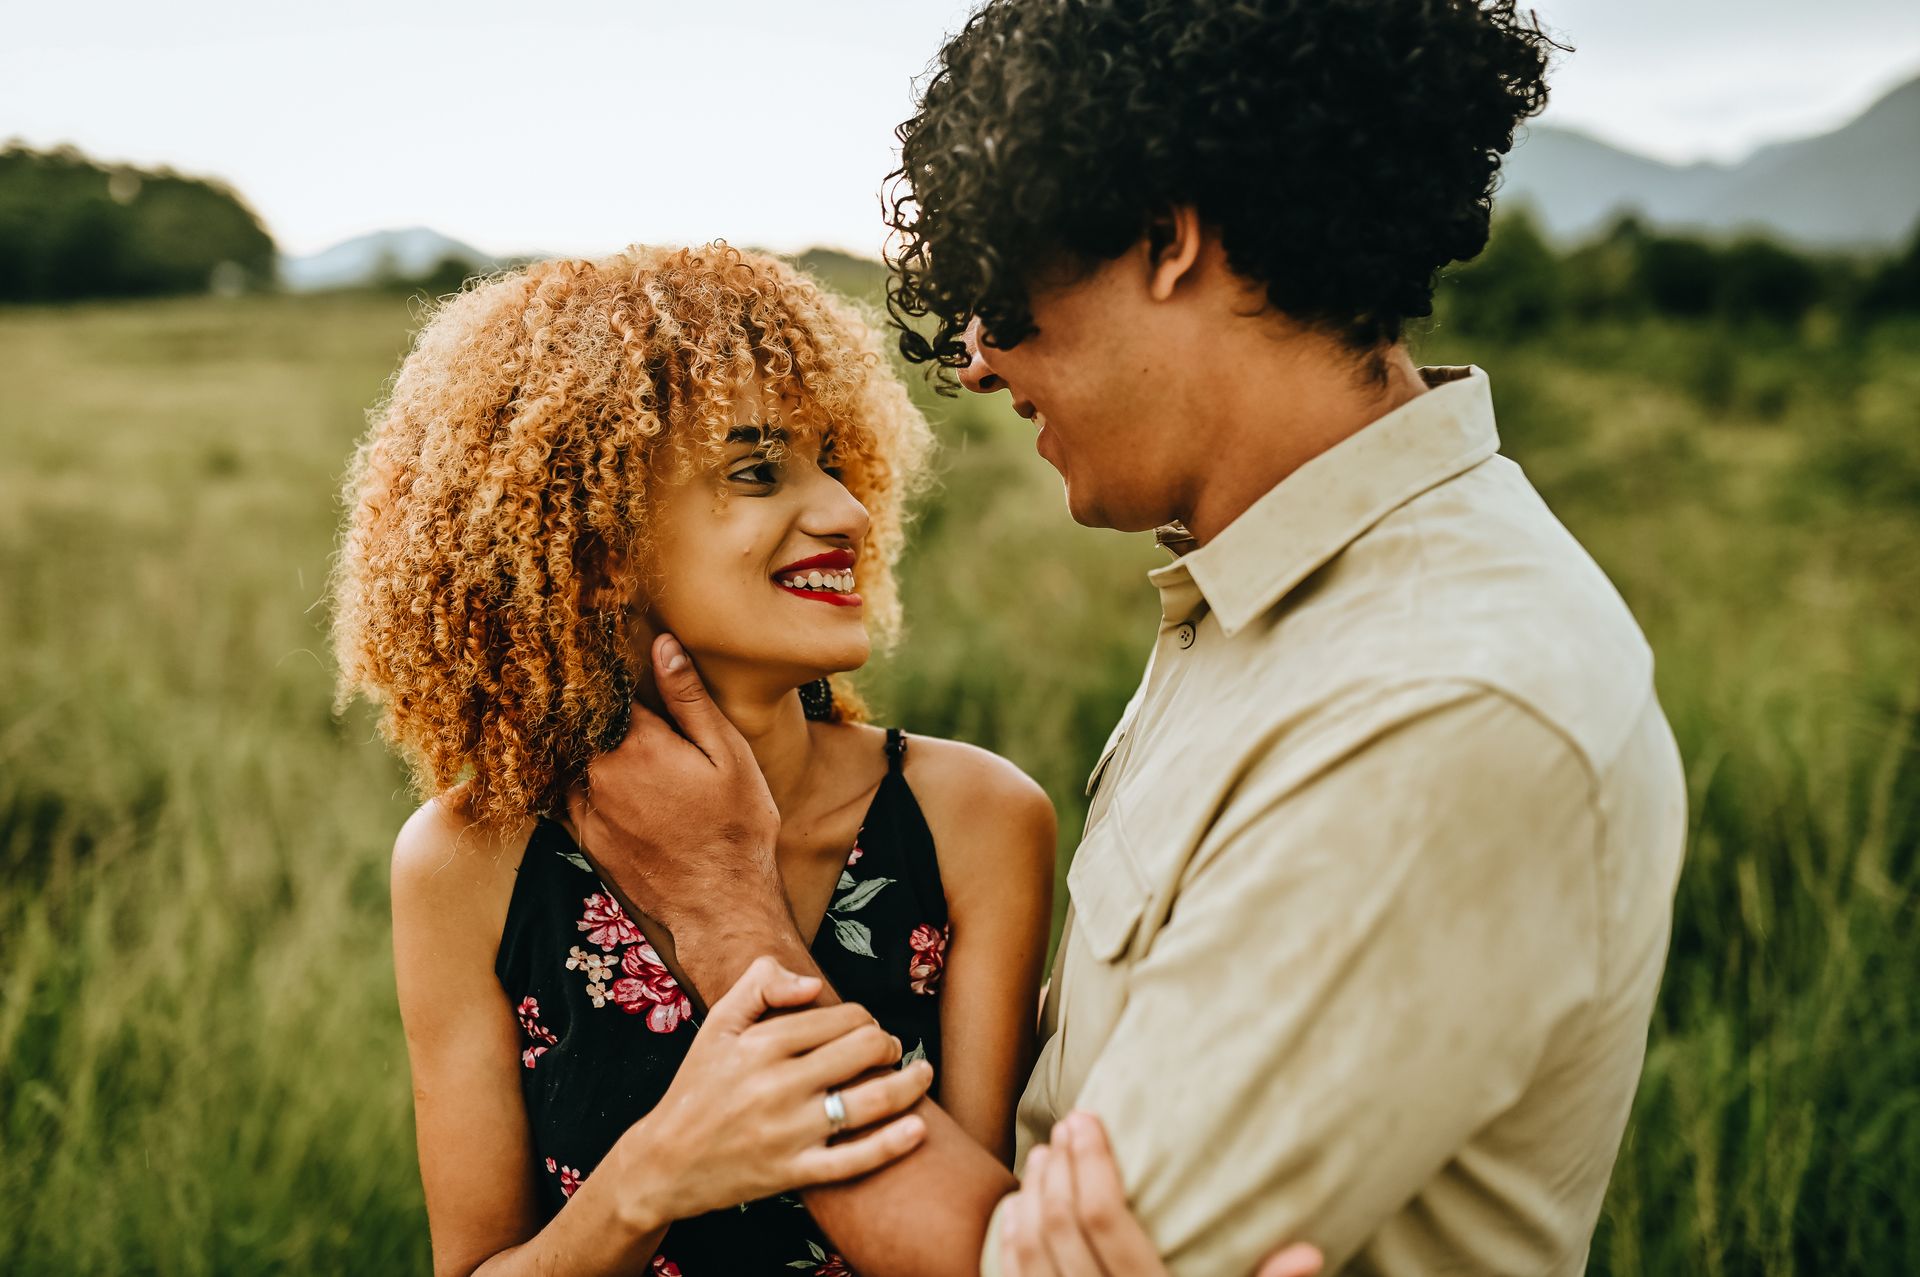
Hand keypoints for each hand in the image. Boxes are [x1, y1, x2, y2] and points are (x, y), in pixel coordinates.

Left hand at [567, 633, 786, 948]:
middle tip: (606, 688)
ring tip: (607, 732)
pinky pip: (568, 793)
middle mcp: (600, 773)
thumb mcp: (728, 756)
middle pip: (584, 720)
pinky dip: (579, 777)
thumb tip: (662, 644)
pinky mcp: (585, 837)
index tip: (609, 650)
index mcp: (636, 744)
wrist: (720, 907)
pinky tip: (602, 775)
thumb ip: (689, 700)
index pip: (606, 687)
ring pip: (572, 756)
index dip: (611, 668)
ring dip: (585, 740)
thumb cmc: (736, 828)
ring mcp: (587, 808)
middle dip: (595, 703)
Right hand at [608, 957, 932, 1231]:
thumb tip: (813, 983)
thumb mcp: (717, 1025)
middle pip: (864, 1050)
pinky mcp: (793, 1172)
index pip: (841, 1018)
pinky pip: (855, 1159)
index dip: (865, 1017)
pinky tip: (918, 1127)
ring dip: (909, 1083)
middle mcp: (779, 1085)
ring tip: (922, 1073)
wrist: (664, 1163)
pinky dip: (893, 1143)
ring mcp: (789, 1132)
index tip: (865, 1027)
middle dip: (888, 1043)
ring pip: (870, 1100)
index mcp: (762, 1044)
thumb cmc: (696, 1088)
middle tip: (889, 1048)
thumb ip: (759, 984)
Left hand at [998, 1111, 1321, 1276]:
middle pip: (1061, 1229)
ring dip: (1032, 1196)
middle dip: (1058, 1169)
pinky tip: (1017, 1210)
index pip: (1109, 1223)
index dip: (1093, 1164)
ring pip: (1030, 1254)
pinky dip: (1010, 1242)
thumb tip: (1310, 1253)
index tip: (1087, 1120)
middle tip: (1065, 1127)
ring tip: (1043, 1156)